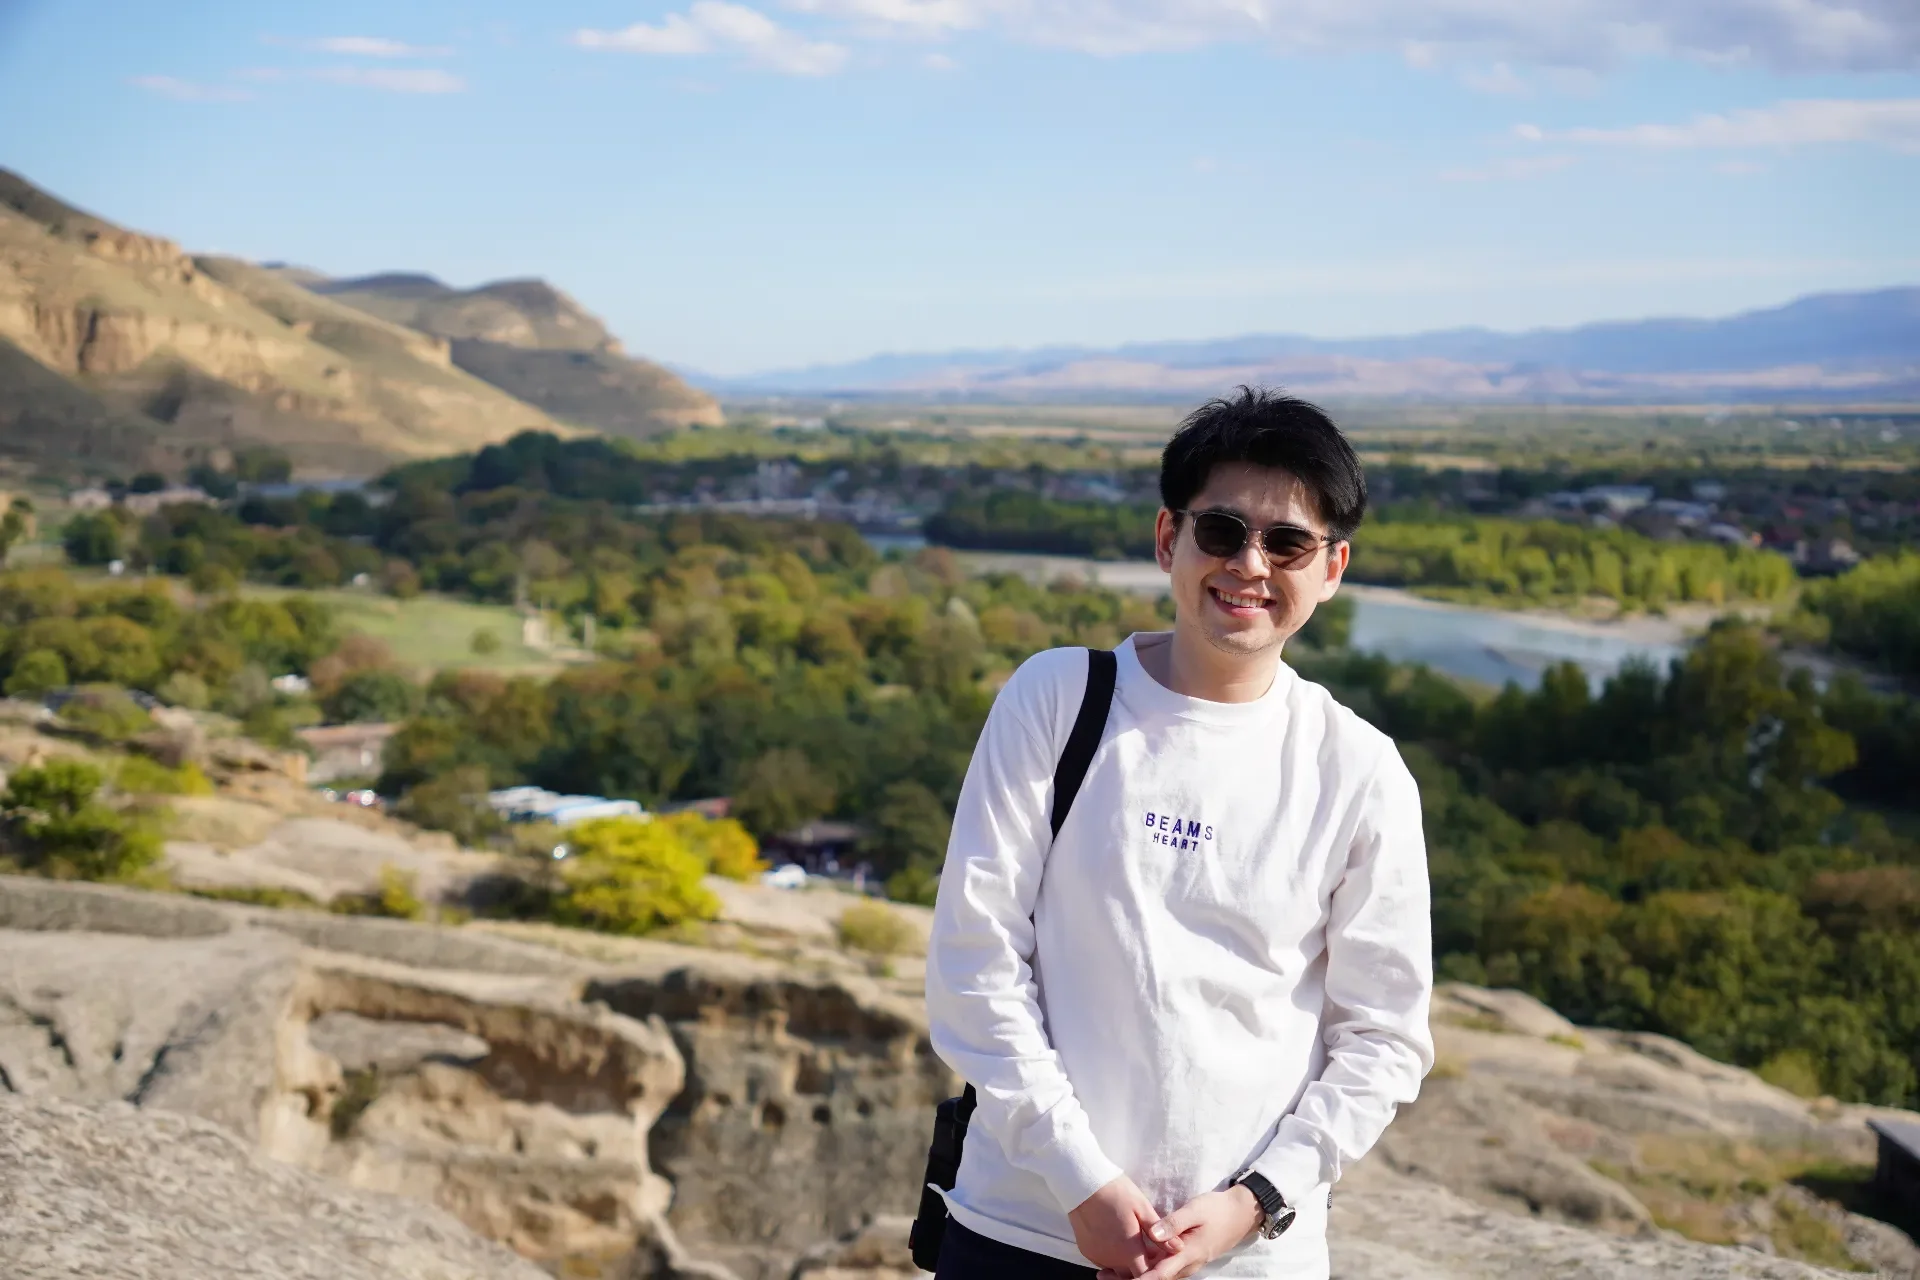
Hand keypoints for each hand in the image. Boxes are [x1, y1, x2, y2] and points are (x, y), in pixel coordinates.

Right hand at [1067, 1175, 1173, 1276]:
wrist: (1081, 1183)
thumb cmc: (1115, 1192)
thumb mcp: (1142, 1208)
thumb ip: (1160, 1233)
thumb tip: (1178, 1248)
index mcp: (1129, 1250)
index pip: (1145, 1276)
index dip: (1154, 1271)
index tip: (1158, 1261)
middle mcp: (1112, 1259)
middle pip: (1130, 1275)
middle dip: (1140, 1268)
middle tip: (1146, 1251)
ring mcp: (1097, 1257)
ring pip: (1116, 1269)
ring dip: (1125, 1263)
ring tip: (1130, 1243)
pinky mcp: (1086, 1251)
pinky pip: (1103, 1261)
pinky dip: (1111, 1257)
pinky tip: (1114, 1239)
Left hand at [1096, 1185, 1262, 1279]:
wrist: (1239, 1215)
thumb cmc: (1216, 1210)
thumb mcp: (1195, 1210)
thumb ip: (1174, 1223)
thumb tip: (1154, 1234)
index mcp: (1187, 1254)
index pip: (1159, 1274)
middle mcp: (1186, 1265)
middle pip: (1155, 1279)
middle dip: (1130, 1279)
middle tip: (1104, 1275)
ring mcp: (1186, 1264)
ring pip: (1159, 1275)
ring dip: (1136, 1275)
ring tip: (1109, 1271)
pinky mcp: (1185, 1259)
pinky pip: (1164, 1269)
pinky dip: (1146, 1269)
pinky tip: (1130, 1262)